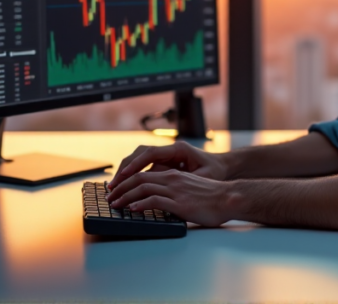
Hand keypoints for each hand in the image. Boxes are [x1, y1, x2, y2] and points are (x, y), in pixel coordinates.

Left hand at [106, 170, 234, 227]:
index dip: (127, 181)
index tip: (117, 190)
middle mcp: (171, 179)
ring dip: (125, 196)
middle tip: (110, 197)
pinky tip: (132, 209)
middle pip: (138, 178)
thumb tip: (159, 203)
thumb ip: (174, 193)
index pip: (144, 174)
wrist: (229, 198)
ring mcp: (174, 190)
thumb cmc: (212, 197)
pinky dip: (140, 204)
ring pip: (142, 188)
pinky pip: (154, 200)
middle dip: (120, 188)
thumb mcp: (189, 190)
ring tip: (115, 204)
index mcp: (173, 175)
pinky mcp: (179, 202)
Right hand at [108, 140, 226, 189]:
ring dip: (127, 172)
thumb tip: (167, 183)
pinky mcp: (164, 164)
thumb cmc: (215, 171)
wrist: (223, 167)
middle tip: (113, 184)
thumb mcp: (203, 176)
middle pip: (140, 154)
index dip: (135, 164)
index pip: (150, 154)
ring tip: (115, 186)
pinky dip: (134, 176)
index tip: (124, 175)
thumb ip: (185, 179)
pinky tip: (125, 187)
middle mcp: (169, 150)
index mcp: (178, 149)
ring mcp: (166, 157)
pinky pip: (145, 168)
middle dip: (125, 168)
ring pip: (140, 160)